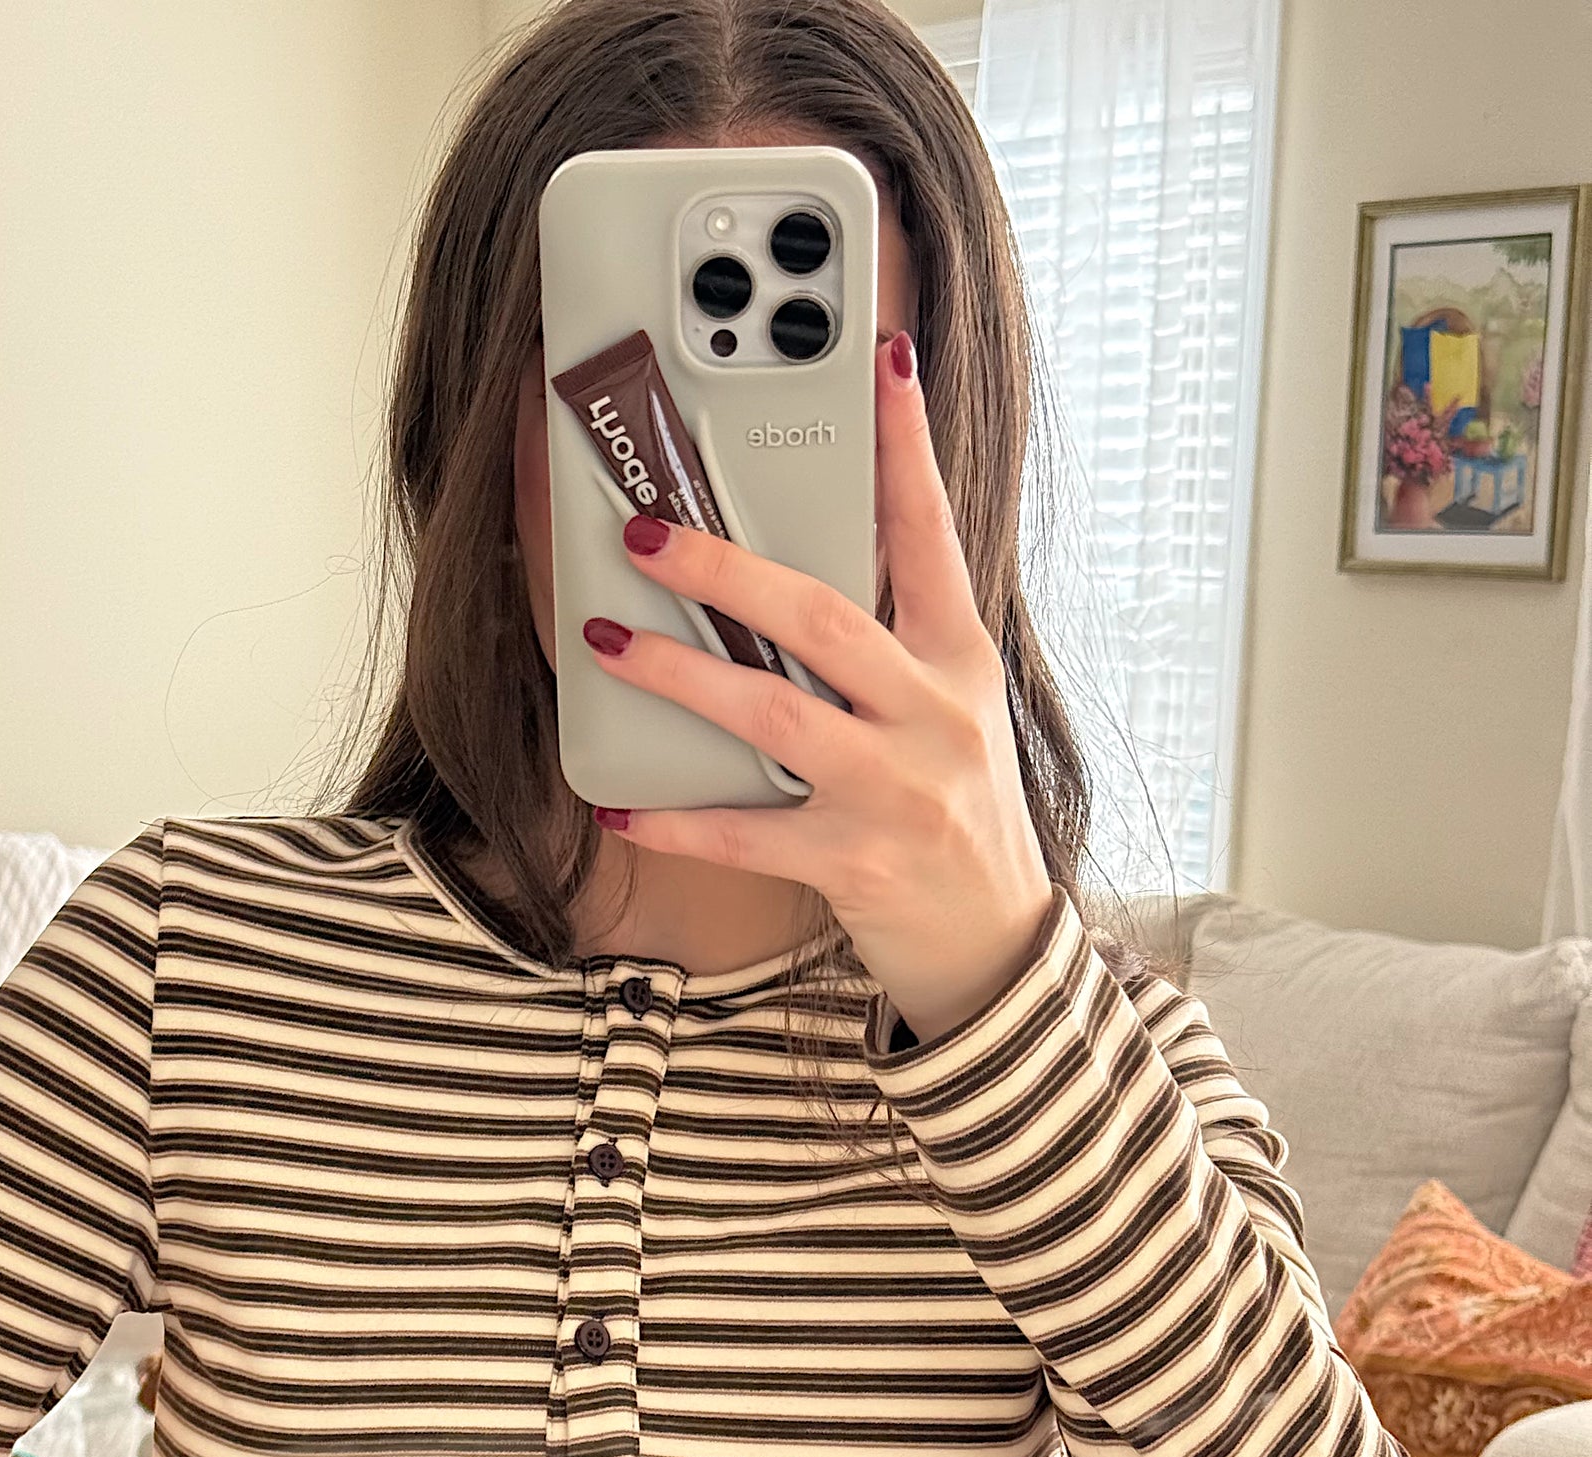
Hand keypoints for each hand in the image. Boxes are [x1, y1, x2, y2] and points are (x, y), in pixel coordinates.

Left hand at [580, 330, 1055, 1045]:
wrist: (996, 945)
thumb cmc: (957, 817)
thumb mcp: (954, 713)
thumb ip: (892, 644)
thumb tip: (793, 576)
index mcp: (960, 663)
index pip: (934, 535)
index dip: (907, 449)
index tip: (882, 363)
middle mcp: (934, 718)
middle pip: (823, 618)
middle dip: (727, 570)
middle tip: (647, 532)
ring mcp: (895, 792)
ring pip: (774, 715)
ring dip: (681, 675)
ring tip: (609, 641)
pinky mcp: (855, 864)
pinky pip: (745, 831)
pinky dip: (675, 817)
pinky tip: (617, 800)